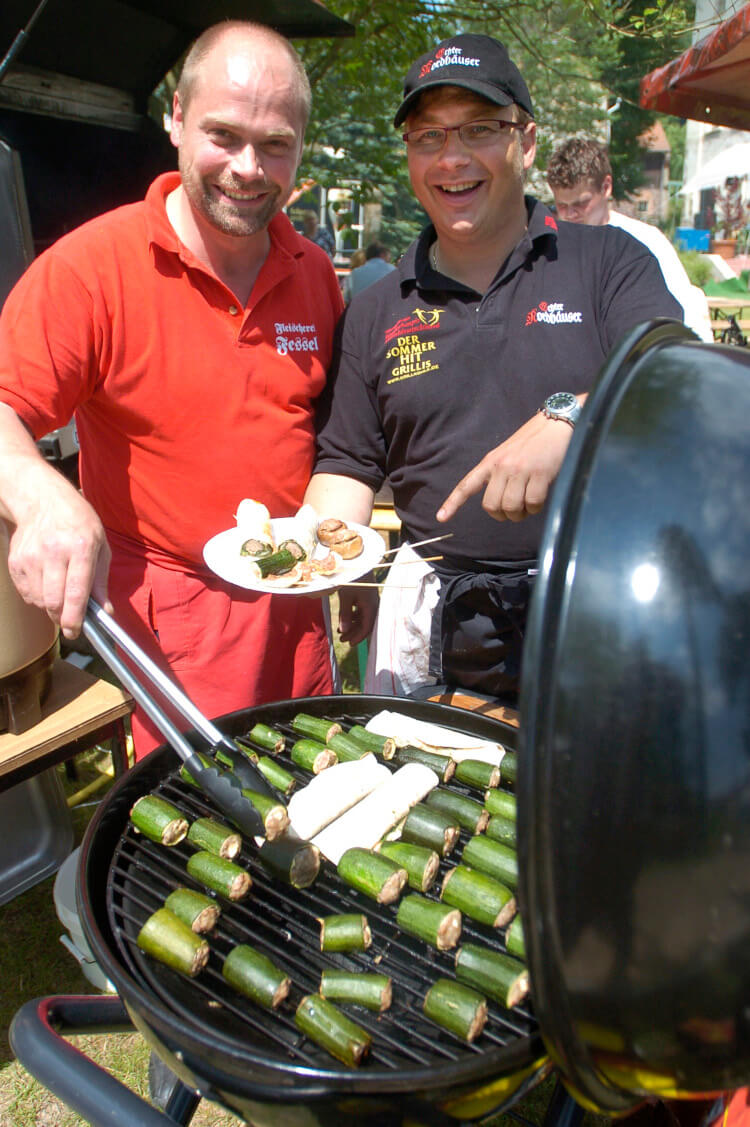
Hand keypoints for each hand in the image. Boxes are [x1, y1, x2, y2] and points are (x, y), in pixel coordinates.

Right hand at [6, 473, 111, 638]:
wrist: (43, 501)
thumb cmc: (79, 524)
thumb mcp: (100, 546)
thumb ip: (102, 581)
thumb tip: (105, 612)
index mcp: (81, 547)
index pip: (76, 592)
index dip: (75, 618)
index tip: (75, 631)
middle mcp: (54, 552)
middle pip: (54, 601)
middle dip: (62, 618)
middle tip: (69, 622)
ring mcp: (31, 556)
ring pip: (39, 600)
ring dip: (50, 607)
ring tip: (59, 593)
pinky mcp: (16, 561)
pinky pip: (27, 593)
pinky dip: (37, 597)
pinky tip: (46, 582)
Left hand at [336, 584, 378, 646]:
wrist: (358, 562)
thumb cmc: (352, 579)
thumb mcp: (346, 597)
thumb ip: (345, 615)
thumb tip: (343, 631)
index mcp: (371, 607)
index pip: (366, 627)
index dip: (358, 637)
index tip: (349, 643)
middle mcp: (373, 605)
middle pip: (365, 624)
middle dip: (354, 633)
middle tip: (342, 639)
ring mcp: (370, 601)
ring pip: (363, 618)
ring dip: (353, 625)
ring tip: (340, 630)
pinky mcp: (366, 596)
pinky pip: (362, 611)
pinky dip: (353, 616)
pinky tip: (344, 618)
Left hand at [436, 412, 575, 523]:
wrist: (556, 423)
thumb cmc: (534, 441)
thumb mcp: (507, 454)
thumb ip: (498, 474)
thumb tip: (499, 504)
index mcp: (490, 461)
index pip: (467, 485)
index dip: (453, 503)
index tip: (440, 518)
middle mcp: (501, 466)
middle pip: (491, 506)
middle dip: (502, 515)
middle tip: (513, 512)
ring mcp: (520, 469)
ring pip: (511, 508)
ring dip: (520, 514)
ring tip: (528, 505)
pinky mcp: (539, 473)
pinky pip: (532, 504)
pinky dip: (536, 508)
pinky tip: (539, 499)